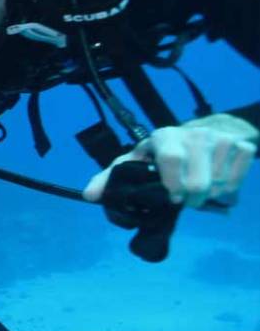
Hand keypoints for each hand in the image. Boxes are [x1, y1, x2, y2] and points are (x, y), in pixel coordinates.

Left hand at [83, 115, 254, 209]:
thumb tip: (89, 196)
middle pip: (197, 181)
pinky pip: (239, 177)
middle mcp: (192, 134)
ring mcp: (218, 138)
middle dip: (192, 200)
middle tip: (187, 201)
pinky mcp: (240, 144)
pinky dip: (232, 189)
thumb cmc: (164, 151)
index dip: (172, 183)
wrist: (207, 130)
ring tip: (202, 192)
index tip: (172, 200)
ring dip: (212, 196)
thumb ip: (111, 177)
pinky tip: (221, 185)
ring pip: (220, 183)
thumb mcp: (137, 160)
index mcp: (163, 137)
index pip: (169, 158)